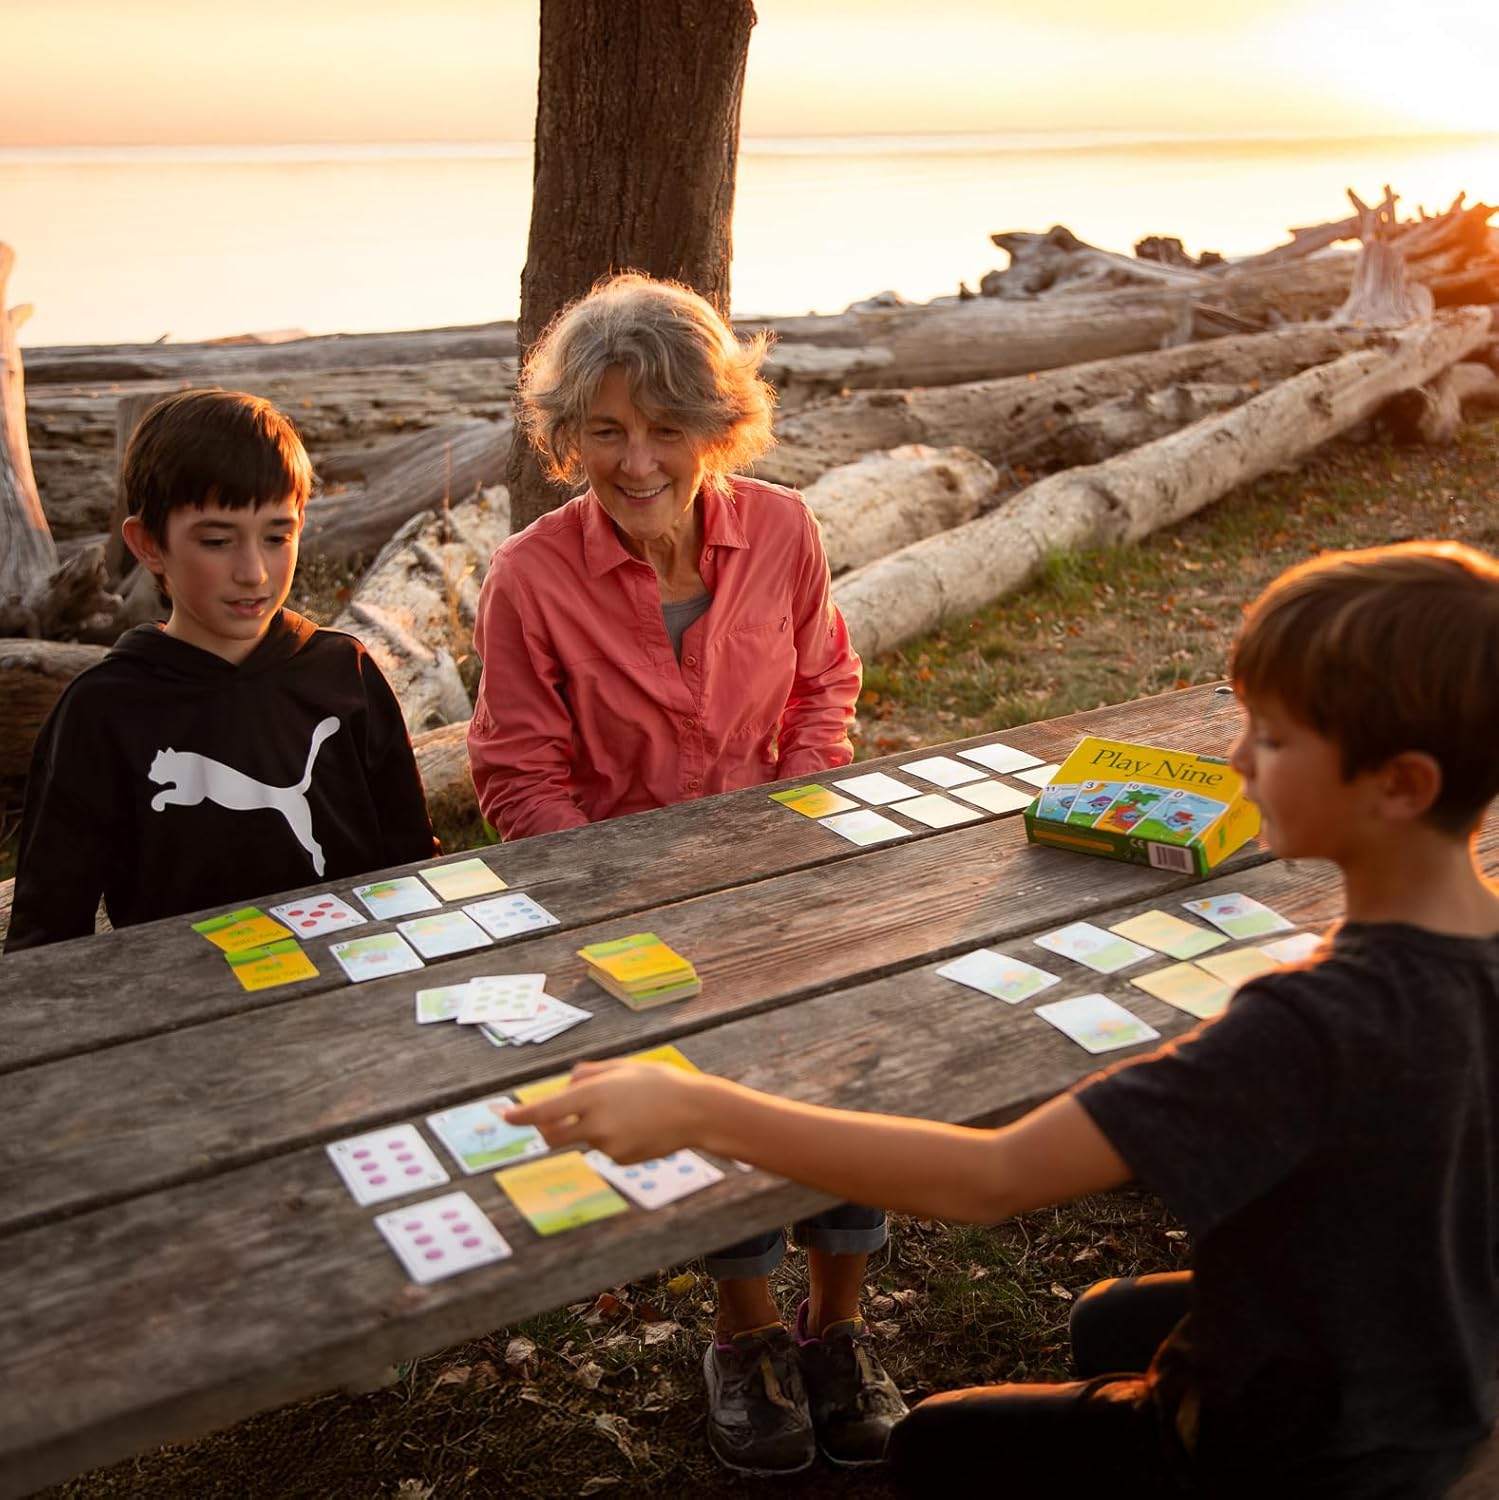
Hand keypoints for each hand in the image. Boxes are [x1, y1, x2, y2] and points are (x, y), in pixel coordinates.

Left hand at [503, 1060, 713, 1162]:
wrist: (695, 1111)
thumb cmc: (658, 1081)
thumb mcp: (621, 1067)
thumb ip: (587, 1074)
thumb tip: (566, 1086)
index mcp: (593, 1095)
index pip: (546, 1110)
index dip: (521, 1116)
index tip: (506, 1117)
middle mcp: (596, 1124)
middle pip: (553, 1136)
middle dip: (547, 1130)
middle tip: (551, 1120)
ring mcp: (608, 1146)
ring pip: (584, 1139)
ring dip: (592, 1127)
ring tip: (627, 1111)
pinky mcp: (621, 1159)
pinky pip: (605, 1148)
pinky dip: (612, 1138)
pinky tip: (638, 1126)